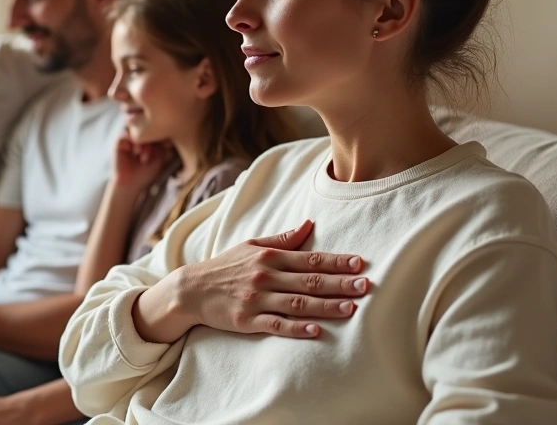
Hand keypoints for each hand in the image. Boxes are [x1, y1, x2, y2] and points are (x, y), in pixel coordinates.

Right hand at [112, 133, 168, 190]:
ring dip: (143, 141)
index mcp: (151, 140)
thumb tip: (172, 137)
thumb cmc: (146, 173)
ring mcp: (130, 138)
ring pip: (138, 130)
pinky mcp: (120, 142)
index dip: (163, 136)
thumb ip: (166, 148)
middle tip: (154, 154)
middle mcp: (141, 137)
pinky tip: (136, 152)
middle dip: (153, 139)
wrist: (130, 184)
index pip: (158, 130)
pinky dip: (132, 142)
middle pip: (149, 128)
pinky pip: (126, 134)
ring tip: (144, 156)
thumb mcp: (160, 160)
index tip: (167, 146)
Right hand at [165, 219, 367, 337]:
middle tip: (366, 285)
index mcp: (270, 257)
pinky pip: (276, 324)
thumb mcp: (251, 245)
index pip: (311, 259)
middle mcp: (266, 277)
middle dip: (340, 283)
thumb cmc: (225, 266)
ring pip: (298, 304)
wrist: (191, 289)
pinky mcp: (247, 320)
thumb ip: (283, 239)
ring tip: (351, 308)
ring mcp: (257, 299)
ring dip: (326, 306)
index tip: (360, 263)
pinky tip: (315, 331)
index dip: (337, 261)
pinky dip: (296, 328)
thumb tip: (310, 225)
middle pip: (310, 281)